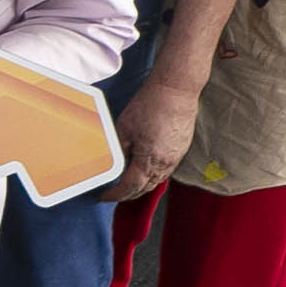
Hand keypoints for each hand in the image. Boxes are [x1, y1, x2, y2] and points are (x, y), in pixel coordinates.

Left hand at [99, 76, 197, 203]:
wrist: (176, 90)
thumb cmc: (150, 105)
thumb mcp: (124, 128)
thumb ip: (119, 150)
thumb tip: (113, 165)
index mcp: (150, 160)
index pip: (130, 187)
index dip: (116, 194)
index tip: (104, 196)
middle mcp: (166, 163)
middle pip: (145, 187)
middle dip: (128, 194)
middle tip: (113, 193)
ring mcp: (176, 156)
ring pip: (157, 179)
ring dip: (142, 185)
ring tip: (126, 184)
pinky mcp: (181, 148)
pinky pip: (166, 169)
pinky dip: (153, 174)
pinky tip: (144, 169)